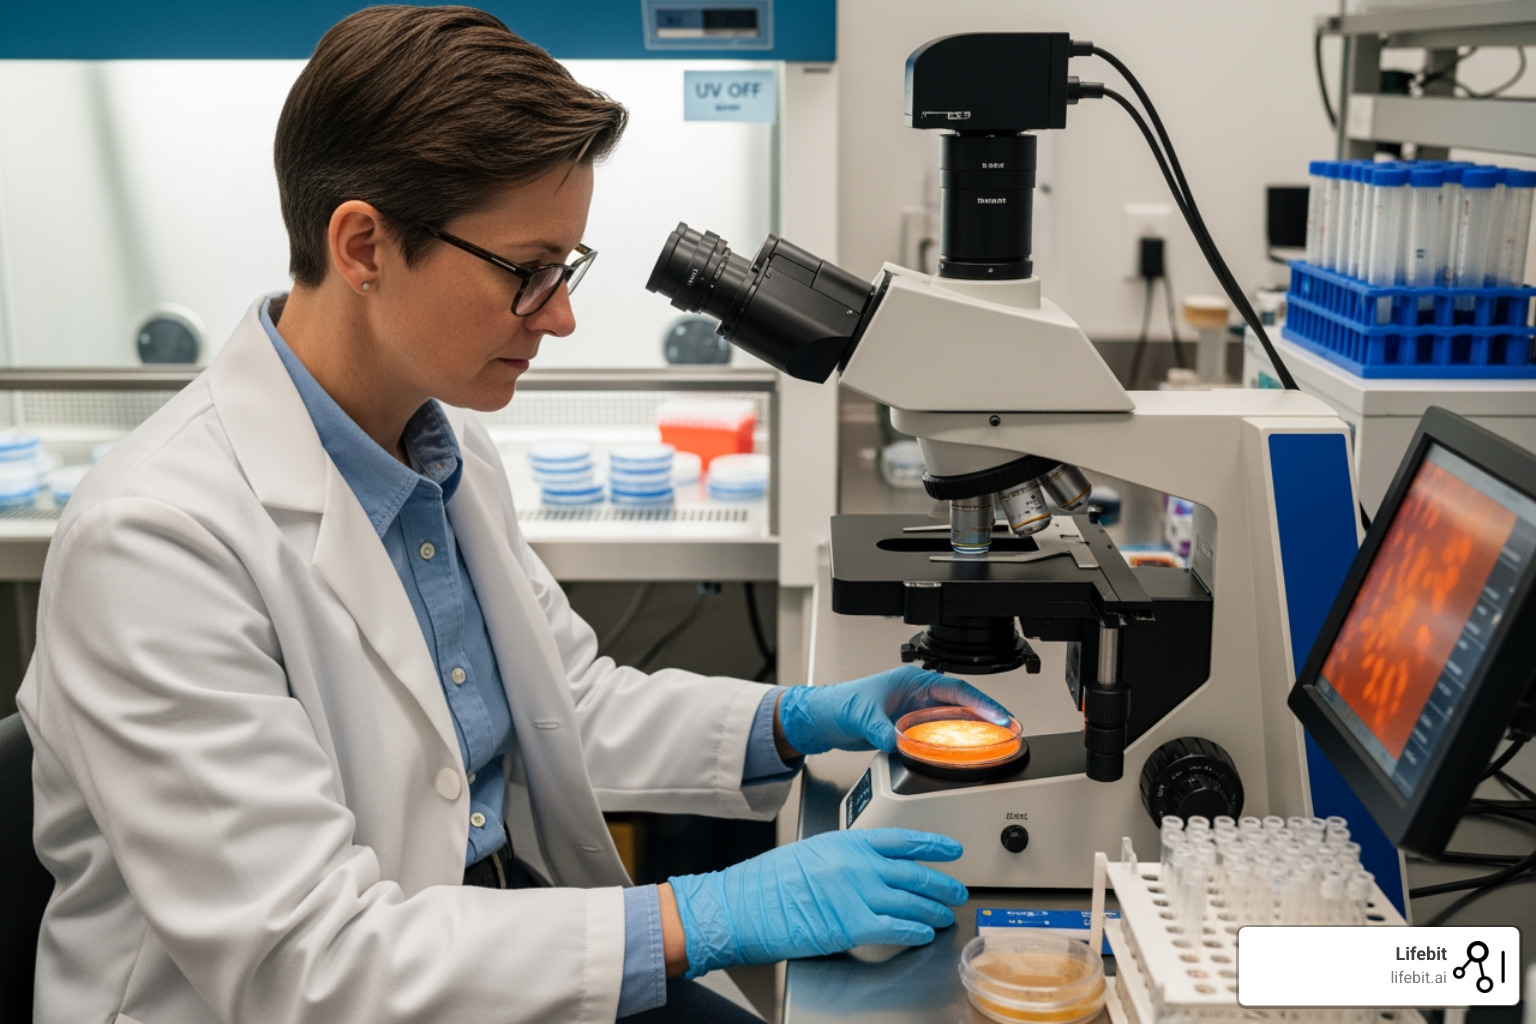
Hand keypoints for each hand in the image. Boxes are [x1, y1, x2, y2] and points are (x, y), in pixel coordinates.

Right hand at [667, 828, 967, 976]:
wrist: (743, 906)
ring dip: (932, 910)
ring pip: (910, 901)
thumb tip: (868, 868)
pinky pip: (895, 928)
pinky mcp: (852, 925)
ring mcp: (856, 894)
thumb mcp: (811, 853)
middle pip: (913, 872)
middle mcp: (857, 865)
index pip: (901, 839)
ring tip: (945, 915)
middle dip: (940, 883)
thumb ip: (845, 857)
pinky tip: (924, 933)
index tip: (950, 848)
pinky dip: (914, 931)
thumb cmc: (768, 882)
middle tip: (956, 890)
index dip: (931, 844)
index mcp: (847, 842)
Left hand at [775, 664, 1011, 755]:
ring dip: (972, 731)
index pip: (956, 689)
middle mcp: (917, 694)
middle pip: (961, 704)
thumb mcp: (863, 716)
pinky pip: (938, 736)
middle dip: (986, 716)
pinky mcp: (908, 728)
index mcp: (912, 681)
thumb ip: (881, 730)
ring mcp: (914, 712)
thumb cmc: (839, 704)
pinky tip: (963, 754)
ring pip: (952, 721)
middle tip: (1008, 731)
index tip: (999, 716)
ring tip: (994, 743)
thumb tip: (897, 743)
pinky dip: (952, 744)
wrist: (822, 720)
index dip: (981, 702)